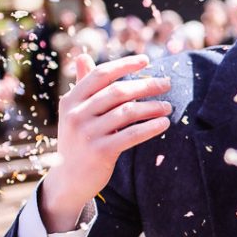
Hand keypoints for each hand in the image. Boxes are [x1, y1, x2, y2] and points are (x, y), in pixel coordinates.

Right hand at [40, 54, 171, 232]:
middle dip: (146, 85)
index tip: (147, 60)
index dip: (125, 65)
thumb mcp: (75, 112)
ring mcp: (88, 133)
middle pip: (118, 91)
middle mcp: (76, 114)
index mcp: (71, 100)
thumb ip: (82, 86)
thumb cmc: (78, 141)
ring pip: (127, 112)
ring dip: (152, 107)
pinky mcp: (100, 151)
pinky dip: (150, 127)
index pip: (101, 74)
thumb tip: (82, 56)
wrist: (68, 180)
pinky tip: (164, 123)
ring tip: (168, 106)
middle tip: (166, 84)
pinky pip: (131, 135)